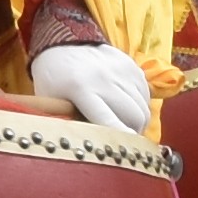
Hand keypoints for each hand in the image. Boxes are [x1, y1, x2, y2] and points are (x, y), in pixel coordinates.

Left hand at [30, 40, 156, 140]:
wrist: (62, 41)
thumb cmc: (53, 78)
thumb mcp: (51, 102)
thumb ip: (69, 122)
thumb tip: (90, 148)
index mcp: (81, 90)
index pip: (109, 121)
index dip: (122, 140)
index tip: (127, 155)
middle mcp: (105, 79)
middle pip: (135, 116)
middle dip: (133, 134)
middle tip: (123, 140)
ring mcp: (120, 70)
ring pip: (144, 107)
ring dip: (138, 121)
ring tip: (125, 124)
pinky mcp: (130, 64)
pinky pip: (146, 93)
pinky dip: (141, 105)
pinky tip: (127, 107)